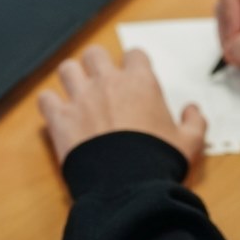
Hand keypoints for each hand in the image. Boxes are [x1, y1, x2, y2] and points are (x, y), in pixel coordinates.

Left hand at [38, 46, 205, 163]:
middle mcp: (107, 82)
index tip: (134, 76)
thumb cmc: (158, 160)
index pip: (134, 54)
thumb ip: (195, 122)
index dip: (134, 64)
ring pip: (67, 69)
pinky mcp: (60, 119)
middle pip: (94, 53)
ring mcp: (80, 98)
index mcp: (140, 82)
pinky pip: (45, 99)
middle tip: (101, 82)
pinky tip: (57, 114)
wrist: (126, 185)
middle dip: (96, 64)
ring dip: (71, 78)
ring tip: (77, 93)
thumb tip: (193, 110)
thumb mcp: (190, 142)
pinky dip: (49, 104)